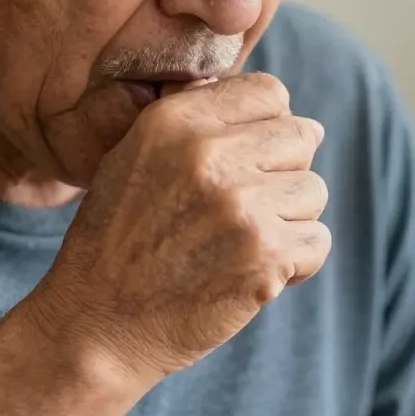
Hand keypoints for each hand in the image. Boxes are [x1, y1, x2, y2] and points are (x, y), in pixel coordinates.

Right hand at [32, 73, 330, 389]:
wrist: (97, 323)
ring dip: (287, 219)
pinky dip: (295, 262)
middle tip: (242, 208)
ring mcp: (241, 205)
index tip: (248, 157)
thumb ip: (196, 116)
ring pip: (312, 190)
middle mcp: (209, 154)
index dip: (267, 124)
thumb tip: (276, 99)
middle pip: (300, 137)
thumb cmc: (119, 238)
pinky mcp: (265, 255)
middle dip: (280, 172)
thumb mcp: (135, 154)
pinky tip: (252, 271)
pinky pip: (317, 240)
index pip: (269, 92)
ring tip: (239, 242)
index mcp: (175, 121)